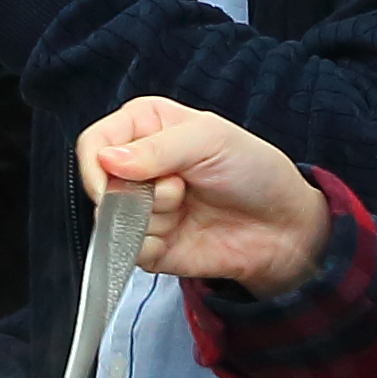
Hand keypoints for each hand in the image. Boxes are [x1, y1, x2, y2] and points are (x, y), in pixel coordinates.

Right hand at [79, 100, 332, 297]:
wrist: (283, 227)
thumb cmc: (254, 170)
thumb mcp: (211, 139)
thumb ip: (158, 147)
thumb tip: (108, 160)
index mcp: (145, 126)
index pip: (94, 144)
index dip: (99, 165)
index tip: (121, 178)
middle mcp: (136, 167)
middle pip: (100, 186)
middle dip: (140, 193)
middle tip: (181, 187)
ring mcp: (141, 209)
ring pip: (114, 221)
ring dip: (154, 219)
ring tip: (188, 207)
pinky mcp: (148, 246)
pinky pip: (129, 251)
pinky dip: (154, 246)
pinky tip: (182, 235)